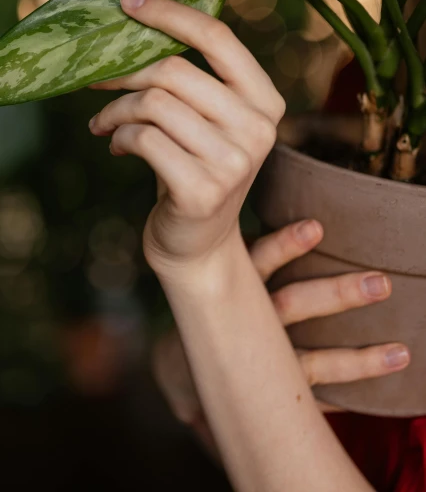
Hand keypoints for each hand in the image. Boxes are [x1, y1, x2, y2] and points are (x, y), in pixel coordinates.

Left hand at [88, 0, 284, 276]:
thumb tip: (133, 20)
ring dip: (115, 110)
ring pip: (153, 103)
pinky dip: (118, 137)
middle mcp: (259, 129)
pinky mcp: (202, 191)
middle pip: (174, 71)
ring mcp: (234, 162)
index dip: (170, 14)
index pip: (218, 38)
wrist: (197, 245)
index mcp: (265, 101)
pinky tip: (117, 146)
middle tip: (95, 78)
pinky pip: (142, 138)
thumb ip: (189, 77)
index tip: (126, 2)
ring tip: (103, 123)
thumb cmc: (193, 167)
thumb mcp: (206, 120)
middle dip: (123, 72)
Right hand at [153, 220, 409, 454]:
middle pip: (293, 306)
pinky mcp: (270, 387)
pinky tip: (392, 366)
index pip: (258, 262)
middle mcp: (248, 323)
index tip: (316, 228)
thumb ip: (237, 245)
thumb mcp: (208, 272)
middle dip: (337, 295)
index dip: (285, 246)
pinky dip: (352, 379)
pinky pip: (313, 386)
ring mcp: (261, 360)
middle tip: (381, 282)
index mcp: (233, 287)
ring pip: (308, 359)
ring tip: (400, 350)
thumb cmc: (207, 304)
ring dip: (356, 358)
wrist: (180, 368)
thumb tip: (267, 193)